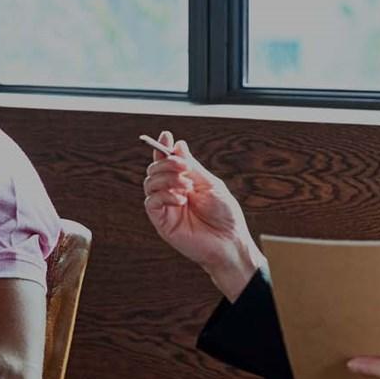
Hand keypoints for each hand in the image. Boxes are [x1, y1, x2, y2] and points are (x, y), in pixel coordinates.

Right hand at [141, 131, 260, 293]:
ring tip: (186, 185)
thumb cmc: (225, 215)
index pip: (167, 162)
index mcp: (184, 182)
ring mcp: (166, 207)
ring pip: (149, 183)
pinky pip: (151, 202)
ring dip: (166, 178)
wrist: (229, 242)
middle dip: (166, 163)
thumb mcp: (210, 184)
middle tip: (183, 167)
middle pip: (154, 169)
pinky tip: (181, 199)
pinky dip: (164, 195)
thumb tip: (178, 145)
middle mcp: (172, 192)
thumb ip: (192, 167)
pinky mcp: (162, 222)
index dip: (163, 148)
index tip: (166, 135)